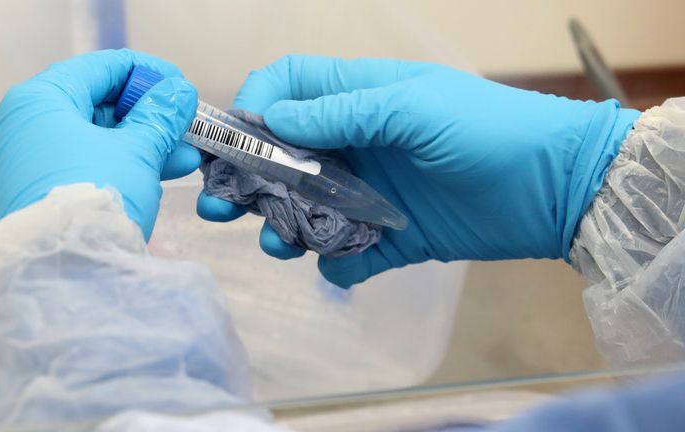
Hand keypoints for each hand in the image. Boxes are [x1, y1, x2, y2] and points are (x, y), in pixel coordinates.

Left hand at [0, 49, 198, 239]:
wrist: (61, 275)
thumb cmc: (96, 195)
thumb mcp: (137, 151)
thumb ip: (160, 116)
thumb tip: (179, 92)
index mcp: (39, 100)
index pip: (99, 68)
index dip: (147, 73)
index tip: (180, 85)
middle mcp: (22, 127)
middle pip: (95, 106)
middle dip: (148, 117)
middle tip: (186, 125)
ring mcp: (22, 166)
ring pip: (93, 142)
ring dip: (142, 146)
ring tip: (186, 157)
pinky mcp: (31, 198)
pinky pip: (81, 169)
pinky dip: (118, 168)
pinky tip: (157, 176)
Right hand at [197, 55, 639, 286]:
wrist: (557, 189)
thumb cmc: (487, 130)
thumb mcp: (414, 106)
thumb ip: (342, 112)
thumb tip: (272, 121)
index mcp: (358, 98)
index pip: (287, 89)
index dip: (253, 107)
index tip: (234, 139)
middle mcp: (355, 144)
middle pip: (280, 157)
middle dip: (245, 179)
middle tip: (219, 206)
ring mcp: (370, 194)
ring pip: (304, 210)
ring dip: (281, 226)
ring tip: (277, 241)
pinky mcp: (390, 238)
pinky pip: (346, 255)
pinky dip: (336, 265)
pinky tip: (339, 266)